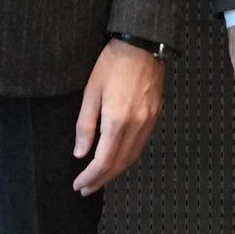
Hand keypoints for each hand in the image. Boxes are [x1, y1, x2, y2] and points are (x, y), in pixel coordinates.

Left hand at [69, 41, 165, 193]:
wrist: (143, 44)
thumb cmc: (113, 63)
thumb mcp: (91, 91)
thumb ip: (86, 125)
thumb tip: (80, 153)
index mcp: (118, 120)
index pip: (103, 161)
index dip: (90, 176)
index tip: (78, 185)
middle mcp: (137, 126)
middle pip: (120, 164)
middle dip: (102, 180)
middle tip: (86, 189)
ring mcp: (149, 122)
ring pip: (133, 157)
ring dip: (115, 172)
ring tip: (100, 178)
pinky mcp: (156, 116)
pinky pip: (141, 145)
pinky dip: (128, 158)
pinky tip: (118, 159)